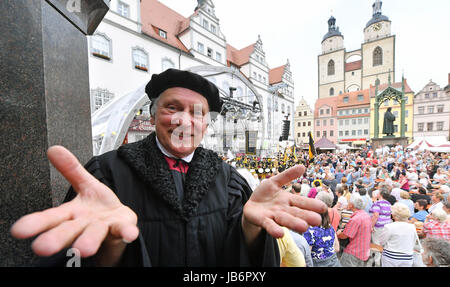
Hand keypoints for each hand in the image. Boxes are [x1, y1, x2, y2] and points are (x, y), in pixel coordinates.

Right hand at [10, 146, 138, 262]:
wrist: (120, 223)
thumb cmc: (98, 207)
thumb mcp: (85, 185)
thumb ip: (71, 169)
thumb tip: (53, 148)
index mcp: (72, 214)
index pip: (51, 218)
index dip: (35, 223)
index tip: (19, 230)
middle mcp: (84, 225)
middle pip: (68, 231)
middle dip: (57, 238)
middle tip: (43, 247)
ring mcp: (103, 229)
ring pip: (94, 235)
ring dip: (89, 240)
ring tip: (84, 248)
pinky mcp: (120, 229)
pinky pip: (123, 231)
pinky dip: (126, 233)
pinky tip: (129, 234)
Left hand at [242, 165, 326, 239]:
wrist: (250, 206)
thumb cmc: (264, 195)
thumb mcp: (274, 182)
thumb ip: (287, 175)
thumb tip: (303, 166)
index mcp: (289, 200)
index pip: (303, 202)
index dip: (313, 205)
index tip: (324, 208)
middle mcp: (284, 210)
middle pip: (297, 213)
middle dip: (306, 216)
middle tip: (317, 221)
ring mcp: (274, 216)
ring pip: (285, 220)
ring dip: (294, 223)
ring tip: (304, 227)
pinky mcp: (263, 220)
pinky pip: (269, 225)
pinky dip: (274, 229)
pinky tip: (280, 234)